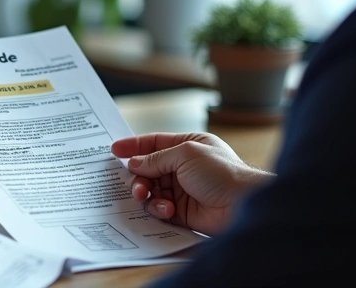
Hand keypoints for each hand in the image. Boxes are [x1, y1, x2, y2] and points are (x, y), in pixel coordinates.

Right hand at [111, 132, 272, 235]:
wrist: (242, 204)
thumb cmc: (221, 172)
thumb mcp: (186, 154)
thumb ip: (157, 158)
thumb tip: (134, 163)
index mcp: (187, 146)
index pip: (154, 143)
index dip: (134, 146)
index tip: (113, 149)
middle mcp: (183, 167)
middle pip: (148, 170)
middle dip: (138, 177)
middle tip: (136, 185)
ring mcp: (182, 190)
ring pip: (151, 191)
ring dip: (146, 194)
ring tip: (146, 196)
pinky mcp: (182, 211)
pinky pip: (159, 209)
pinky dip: (159, 209)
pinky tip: (169, 209)